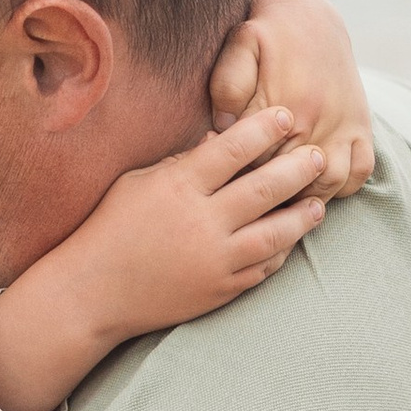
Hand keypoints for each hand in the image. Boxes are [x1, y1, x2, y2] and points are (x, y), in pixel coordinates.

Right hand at [0, 105, 327, 410]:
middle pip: (265, 189)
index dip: (265, 129)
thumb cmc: (110, 229)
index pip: (234, 149)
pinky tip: (290, 239)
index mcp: (178, 186)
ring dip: (302, 216)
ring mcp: (214, 259)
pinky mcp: (219, 289)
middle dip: (298, 168)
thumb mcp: (139, 183)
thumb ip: (184, 162)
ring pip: (275, 233)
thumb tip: (224, 139)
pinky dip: (280, 251)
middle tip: (319, 156)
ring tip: (317, 203)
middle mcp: (201, 222)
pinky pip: (262, 268)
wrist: (92, 293)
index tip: (287, 116)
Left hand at [210, 0, 375, 194]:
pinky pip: (360, 172)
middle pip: (289, 180)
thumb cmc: (265, 31)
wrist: (309, 15)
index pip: (256, 165)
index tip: (222, 178)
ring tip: (280, 197)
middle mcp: (318, 119)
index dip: (236, 176)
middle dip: (267, 193)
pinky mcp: (361, 126)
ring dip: (306, 197)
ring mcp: (343, 125)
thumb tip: (225, 126)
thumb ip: (227, 84)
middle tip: (245, 197)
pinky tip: (316, 183)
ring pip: (328, 184)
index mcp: (285, 104)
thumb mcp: (240, 44)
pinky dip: (342, 186)